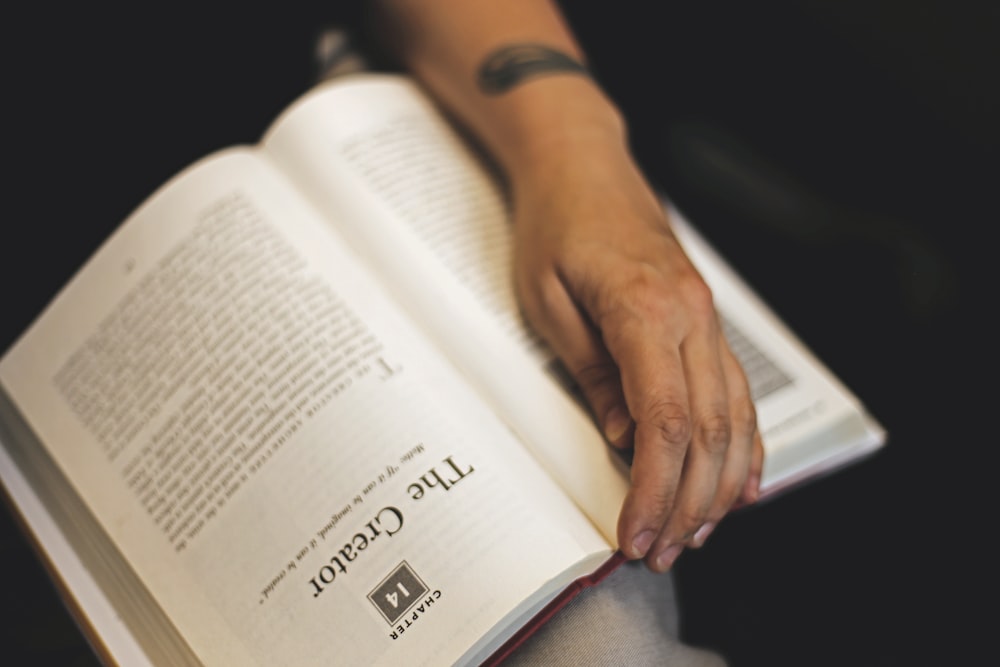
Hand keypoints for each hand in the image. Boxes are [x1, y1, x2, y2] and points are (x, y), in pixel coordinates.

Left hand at [509, 129, 763, 571]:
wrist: (583, 165)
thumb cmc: (554, 226)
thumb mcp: (547, 301)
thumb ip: (590, 371)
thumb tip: (625, 439)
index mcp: (645, 309)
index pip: (665, 421)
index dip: (656, 489)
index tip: (637, 533)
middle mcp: (691, 315)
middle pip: (707, 429)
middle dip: (686, 502)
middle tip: (660, 551)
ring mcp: (706, 316)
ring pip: (732, 416)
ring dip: (718, 483)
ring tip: (695, 533)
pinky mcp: (705, 319)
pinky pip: (735, 390)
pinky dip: (741, 442)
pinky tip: (739, 482)